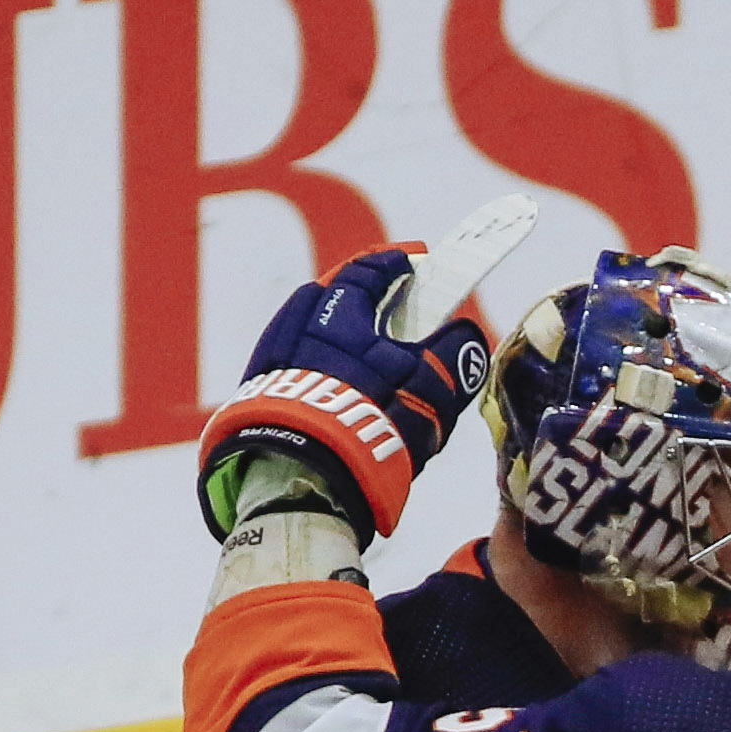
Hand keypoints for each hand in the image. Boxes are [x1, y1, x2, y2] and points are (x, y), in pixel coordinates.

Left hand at [194, 245, 497, 541]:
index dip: (397, 262)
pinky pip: (298, 363)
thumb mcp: (433, 385)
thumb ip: (457, 354)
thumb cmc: (375, 416)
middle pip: (334, 295)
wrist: (305, 471)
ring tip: (366, 350)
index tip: (418, 260)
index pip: (370, 270)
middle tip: (391, 303)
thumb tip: (466, 334)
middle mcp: (300, 322)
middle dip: (364, 295)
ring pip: (311, 330)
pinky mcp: (264, 392)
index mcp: (340, 308)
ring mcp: (276, 357)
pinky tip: (338, 386)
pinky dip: (321, 363)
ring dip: (340, 332)